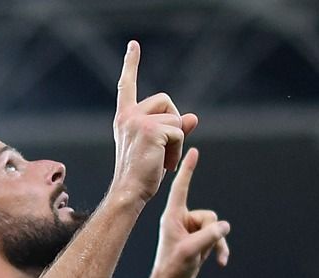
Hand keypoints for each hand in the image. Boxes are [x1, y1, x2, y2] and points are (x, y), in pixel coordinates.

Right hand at [110, 41, 198, 203]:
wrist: (130, 192)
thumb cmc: (142, 174)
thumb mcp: (158, 147)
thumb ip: (174, 129)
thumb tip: (193, 117)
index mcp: (125, 117)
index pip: (127, 85)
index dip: (131, 64)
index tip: (133, 45)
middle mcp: (128, 115)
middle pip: (166, 100)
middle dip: (174, 122)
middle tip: (167, 148)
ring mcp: (138, 121)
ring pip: (175, 118)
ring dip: (177, 141)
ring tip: (164, 160)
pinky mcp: (151, 130)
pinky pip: (179, 132)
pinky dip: (178, 150)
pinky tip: (166, 164)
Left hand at [149, 148, 230, 277]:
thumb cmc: (173, 268)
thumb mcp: (191, 250)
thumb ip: (210, 236)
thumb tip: (225, 227)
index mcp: (173, 216)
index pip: (181, 187)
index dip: (189, 169)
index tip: (193, 151)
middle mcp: (182, 220)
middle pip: (209, 215)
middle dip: (211, 232)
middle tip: (199, 248)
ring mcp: (191, 230)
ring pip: (215, 227)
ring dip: (216, 243)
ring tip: (207, 257)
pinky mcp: (198, 240)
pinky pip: (217, 238)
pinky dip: (220, 249)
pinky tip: (221, 262)